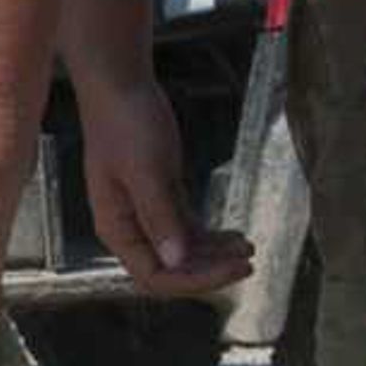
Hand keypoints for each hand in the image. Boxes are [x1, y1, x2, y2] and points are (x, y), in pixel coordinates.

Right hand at [77, 67, 252, 298]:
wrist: (121, 85)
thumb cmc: (125, 123)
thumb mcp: (145, 169)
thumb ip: (160, 215)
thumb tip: (176, 260)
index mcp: (117, 228)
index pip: (155, 275)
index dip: (193, 280)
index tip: (229, 269)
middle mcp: (130, 228)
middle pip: (171, 268)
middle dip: (209, 270)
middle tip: (248, 263)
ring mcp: (146, 212)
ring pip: (183, 250)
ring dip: (214, 255)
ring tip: (249, 249)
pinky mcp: (162, 195)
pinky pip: (188, 228)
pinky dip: (210, 236)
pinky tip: (235, 235)